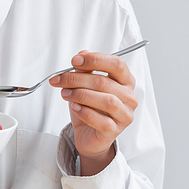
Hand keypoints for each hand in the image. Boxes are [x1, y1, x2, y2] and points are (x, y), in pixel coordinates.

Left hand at [49, 50, 137, 174]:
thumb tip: (81, 54)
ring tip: (65, 93)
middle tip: (59, 79)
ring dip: (81, 95)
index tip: (74, 60)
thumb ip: (86, 69)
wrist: (88, 134)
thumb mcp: (85, 85)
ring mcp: (124, 115)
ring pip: (107, 101)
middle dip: (77, 79)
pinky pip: (102, 121)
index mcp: (125, 81)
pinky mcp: (115, 131)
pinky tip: (75, 107)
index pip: (116, 64)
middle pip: (104, 82)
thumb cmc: (90, 107)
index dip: (95, 60)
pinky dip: (86, 112)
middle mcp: (129, 97)